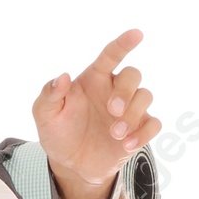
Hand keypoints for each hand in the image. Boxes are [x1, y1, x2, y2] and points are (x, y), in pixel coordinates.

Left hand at [32, 29, 160, 198]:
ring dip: (133, 115)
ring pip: (145, 96)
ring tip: (115, 134)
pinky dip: (144, 133)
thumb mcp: (45, 115)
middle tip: (113, 110)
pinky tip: (127, 145)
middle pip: (133, 74)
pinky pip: (153, 124)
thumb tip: (62, 77)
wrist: (70, 164)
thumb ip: (50, 95)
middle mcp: (114, 89)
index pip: (111, 55)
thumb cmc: (58, 132)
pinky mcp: (138, 129)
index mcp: (94, 79)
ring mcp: (129, 109)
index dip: (124, 43)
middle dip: (126, 90)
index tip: (136, 34)